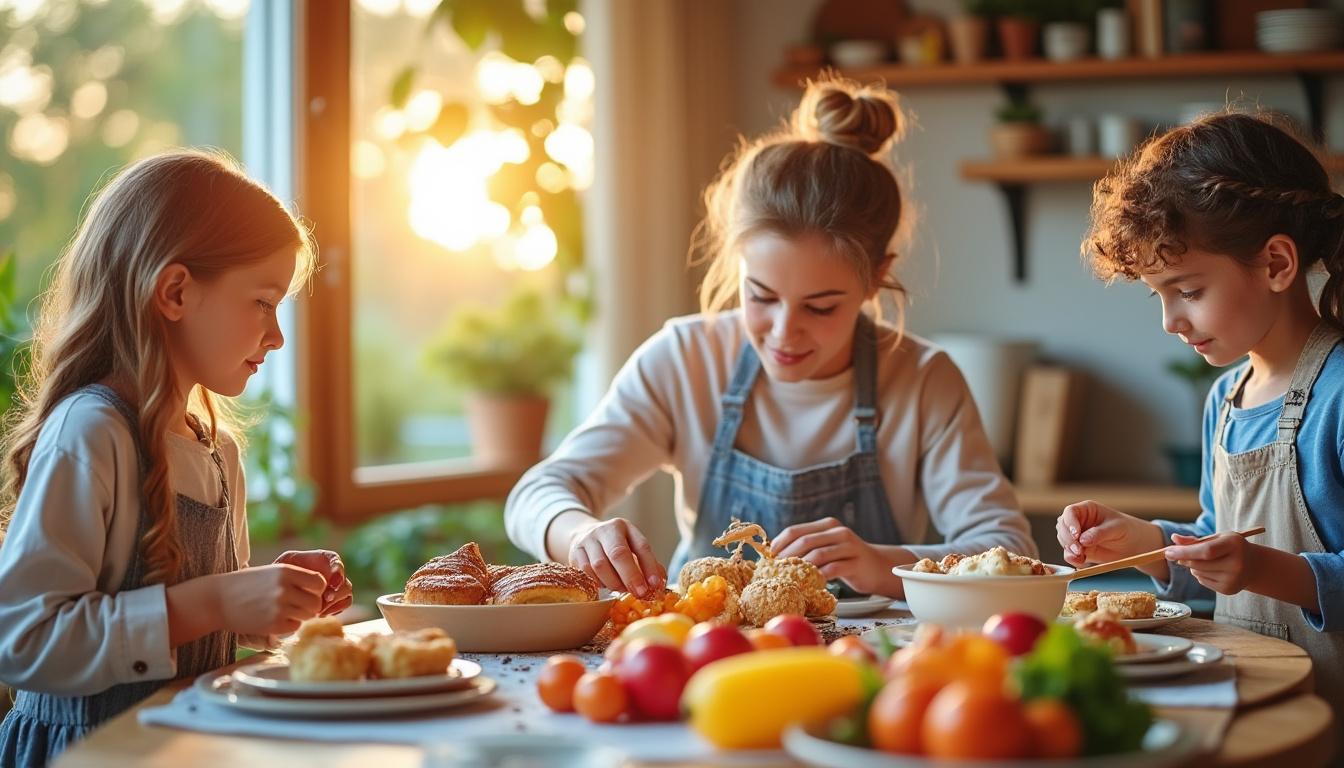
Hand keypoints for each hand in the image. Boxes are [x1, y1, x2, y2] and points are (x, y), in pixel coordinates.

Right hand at [214, 564, 328, 636]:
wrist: (217, 600)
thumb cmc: (245, 584)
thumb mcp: (271, 572)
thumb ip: (295, 578)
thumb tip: (322, 589)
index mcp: (286, 571)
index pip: (319, 583)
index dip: (316, 590)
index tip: (308, 593)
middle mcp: (285, 588)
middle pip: (316, 602)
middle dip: (310, 606)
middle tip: (298, 606)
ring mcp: (280, 607)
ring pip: (307, 615)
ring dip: (300, 616)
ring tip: (285, 612)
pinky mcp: (274, 624)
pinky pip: (294, 627)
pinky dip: (289, 625)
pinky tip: (275, 619)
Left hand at [274, 549, 352, 615]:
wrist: (277, 589)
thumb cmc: (279, 574)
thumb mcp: (284, 564)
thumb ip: (295, 566)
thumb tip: (305, 575)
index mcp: (323, 559)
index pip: (336, 562)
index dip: (338, 572)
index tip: (332, 584)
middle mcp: (333, 573)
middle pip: (345, 582)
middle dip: (337, 593)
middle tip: (324, 600)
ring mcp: (335, 588)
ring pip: (346, 594)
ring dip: (335, 603)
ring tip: (318, 610)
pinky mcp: (334, 601)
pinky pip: (344, 605)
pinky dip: (335, 610)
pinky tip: (319, 614)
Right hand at [568, 517, 665, 597]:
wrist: (584, 535)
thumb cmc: (615, 546)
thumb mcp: (632, 547)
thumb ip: (647, 564)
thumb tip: (658, 586)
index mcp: (624, 526)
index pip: (640, 546)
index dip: (649, 566)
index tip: (654, 585)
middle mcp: (605, 530)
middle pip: (618, 554)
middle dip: (630, 576)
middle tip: (639, 593)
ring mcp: (587, 540)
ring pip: (600, 566)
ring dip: (614, 583)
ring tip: (622, 590)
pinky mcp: (575, 553)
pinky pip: (586, 573)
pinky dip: (599, 583)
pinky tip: (606, 585)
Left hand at [772, 517, 891, 594]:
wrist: (878, 567)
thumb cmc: (846, 560)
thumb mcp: (827, 547)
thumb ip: (808, 548)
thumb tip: (775, 557)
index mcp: (826, 525)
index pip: (796, 530)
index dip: (779, 543)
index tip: (768, 557)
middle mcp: (838, 532)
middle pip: (805, 541)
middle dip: (787, 556)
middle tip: (776, 571)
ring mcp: (849, 546)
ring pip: (818, 554)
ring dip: (801, 568)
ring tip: (790, 578)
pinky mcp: (856, 563)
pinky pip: (833, 570)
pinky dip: (819, 577)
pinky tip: (811, 585)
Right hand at [1056, 501, 1162, 567]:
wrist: (1133, 546)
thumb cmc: (1127, 530)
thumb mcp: (1116, 528)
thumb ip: (1099, 533)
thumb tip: (1082, 540)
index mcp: (1087, 510)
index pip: (1071, 512)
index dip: (1070, 523)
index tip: (1076, 535)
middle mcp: (1078, 521)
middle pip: (1062, 527)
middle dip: (1068, 539)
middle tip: (1079, 550)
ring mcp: (1077, 536)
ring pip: (1063, 540)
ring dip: (1069, 550)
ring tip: (1081, 557)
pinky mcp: (1079, 549)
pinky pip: (1069, 554)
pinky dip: (1072, 559)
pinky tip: (1081, 562)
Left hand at [1164, 533, 1254, 594]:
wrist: (1254, 565)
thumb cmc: (1231, 547)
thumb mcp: (1217, 538)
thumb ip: (1195, 540)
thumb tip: (1174, 539)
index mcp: (1234, 544)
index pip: (1206, 551)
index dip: (1185, 552)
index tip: (1168, 552)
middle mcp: (1236, 563)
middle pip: (1199, 564)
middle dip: (1183, 559)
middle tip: (1176, 554)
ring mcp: (1233, 579)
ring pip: (1198, 573)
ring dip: (1192, 566)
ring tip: (1205, 561)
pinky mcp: (1229, 590)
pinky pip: (1202, 581)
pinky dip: (1199, 574)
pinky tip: (1212, 570)